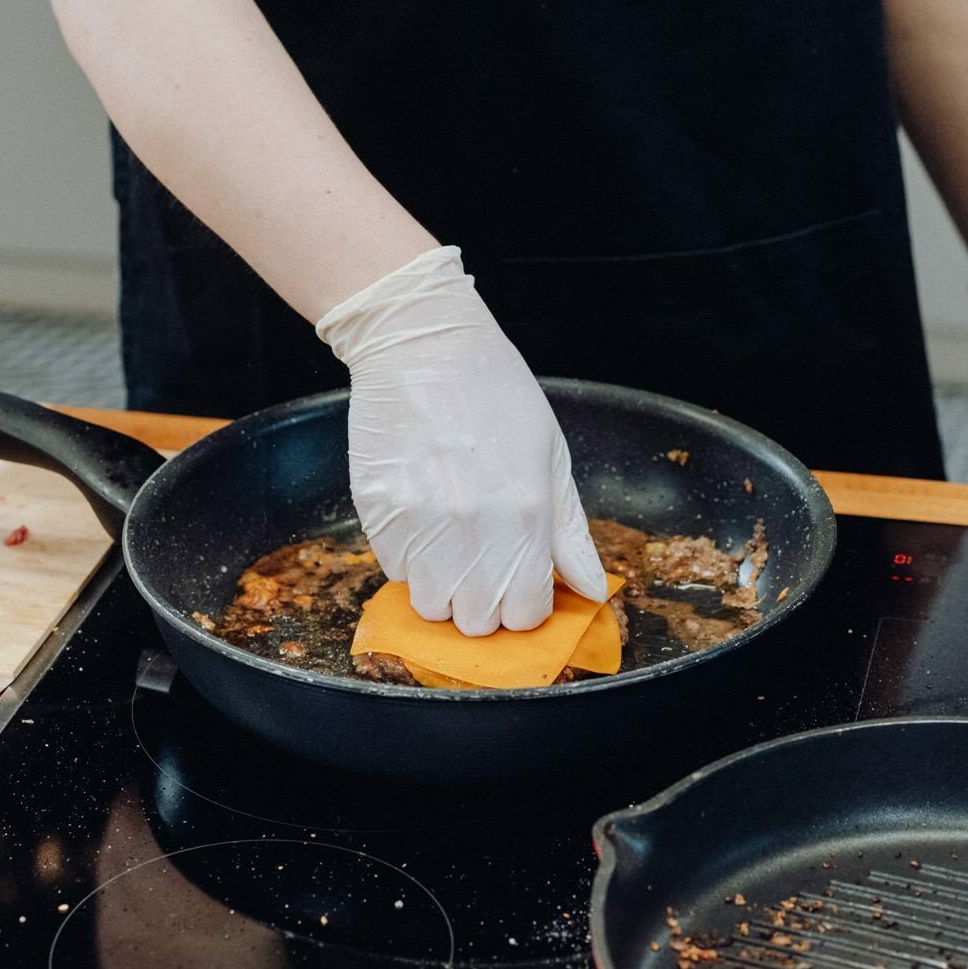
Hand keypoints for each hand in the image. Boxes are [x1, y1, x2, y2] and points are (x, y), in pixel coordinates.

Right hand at [317, 246, 607, 634]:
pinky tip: (421, 517)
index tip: (521, 585)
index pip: (524, 615)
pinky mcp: (376, 513)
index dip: (525, 606)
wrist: (421, 345)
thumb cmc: (495, 393)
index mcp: (526, 516)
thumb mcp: (551, 457)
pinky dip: (410, 558)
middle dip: (484, 605)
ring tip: (451, 545)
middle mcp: (472, 530)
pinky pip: (394, 570)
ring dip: (443, 588)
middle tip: (485, 567)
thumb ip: (569, 534)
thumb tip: (591, 591)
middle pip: (476, 623)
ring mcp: (418, 524)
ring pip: (430, 606)